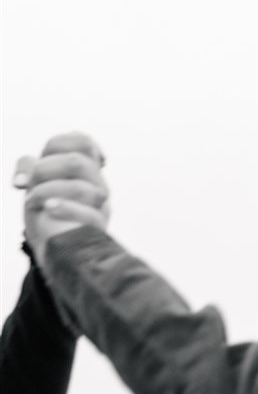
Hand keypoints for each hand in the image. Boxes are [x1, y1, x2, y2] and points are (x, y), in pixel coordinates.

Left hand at [12, 132, 110, 265]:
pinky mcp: (96, 227)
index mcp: (87, 170)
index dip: (57, 145)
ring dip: (47, 191)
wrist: (57, 252)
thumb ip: (30, 169)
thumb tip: (22, 179)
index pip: (83, 141)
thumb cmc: (48, 216)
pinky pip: (88, 215)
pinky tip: (48, 208)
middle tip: (31, 183)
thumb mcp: (37, 186)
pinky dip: (65, 208)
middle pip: (78, 162)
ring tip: (31, 201)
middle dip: (45, 169)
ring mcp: (99, 207)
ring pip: (81, 188)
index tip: (40, 161)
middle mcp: (97, 185)